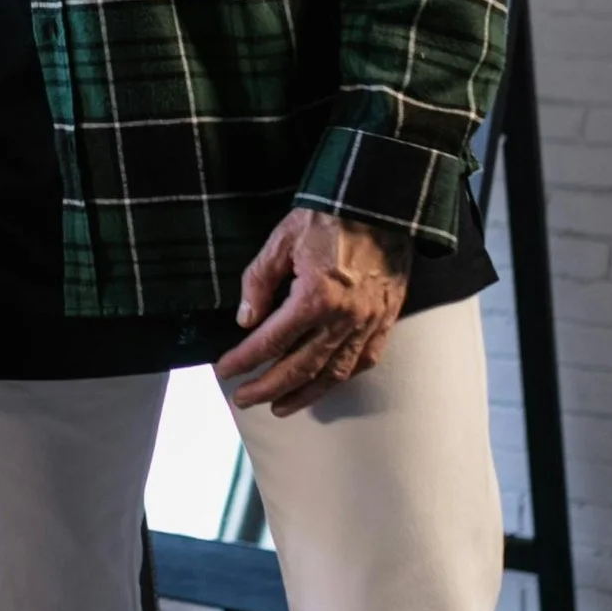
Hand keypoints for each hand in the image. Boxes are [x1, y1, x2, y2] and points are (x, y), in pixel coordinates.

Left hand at [215, 207, 407, 417]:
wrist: (380, 204)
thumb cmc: (329, 217)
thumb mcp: (281, 241)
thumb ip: (258, 282)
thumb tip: (246, 320)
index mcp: (315, 298)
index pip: (270, 342)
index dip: (244, 360)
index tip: (225, 371)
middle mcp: (343, 318)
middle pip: (299, 368)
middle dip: (267, 388)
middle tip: (244, 398)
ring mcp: (369, 323)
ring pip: (333, 374)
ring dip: (304, 394)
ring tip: (280, 406)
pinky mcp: (386, 320)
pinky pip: (364, 361)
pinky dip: (341, 378)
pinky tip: (324, 385)